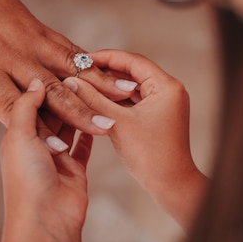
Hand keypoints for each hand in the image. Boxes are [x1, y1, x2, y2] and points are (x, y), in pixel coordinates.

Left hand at [0, 0, 132, 146]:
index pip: (16, 108)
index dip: (39, 129)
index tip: (62, 150)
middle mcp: (14, 59)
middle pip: (53, 90)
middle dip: (82, 111)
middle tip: (109, 127)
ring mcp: (32, 42)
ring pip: (71, 67)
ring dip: (99, 83)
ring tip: (126, 95)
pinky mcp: (42, 30)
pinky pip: (72, 49)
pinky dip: (93, 63)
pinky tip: (112, 72)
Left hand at [0, 78, 91, 228]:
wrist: (45, 220)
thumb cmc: (26, 180)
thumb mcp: (19, 137)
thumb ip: (26, 107)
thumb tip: (36, 81)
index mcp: (18, 133)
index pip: (34, 99)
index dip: (49, 81)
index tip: (62, 63)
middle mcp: (36, 142)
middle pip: (55, 110)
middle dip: (69, 93)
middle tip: (87, 72)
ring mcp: (57, 155)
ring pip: (71, 124)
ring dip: (82, 109)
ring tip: (97, 89)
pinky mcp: (75, 167)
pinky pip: (85, 145)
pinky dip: (91, 131)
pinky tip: (100, 114)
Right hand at [63, 49, 207, 228]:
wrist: (170, 184)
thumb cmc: (149, 155)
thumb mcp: (117, 123)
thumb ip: (93, 99)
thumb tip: (71, 80)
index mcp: (166, 86)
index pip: (133, 61)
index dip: (106, 57)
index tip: (82, 59)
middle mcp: (170, 90)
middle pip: (132, 72)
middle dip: (105, 72)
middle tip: (79, 71)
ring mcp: (165, 103)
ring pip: (132, 87)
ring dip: (110, 87)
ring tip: (83, 85)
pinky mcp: (159, 115)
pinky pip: (135, 101)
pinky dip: (117, 101)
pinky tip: (96, 100)